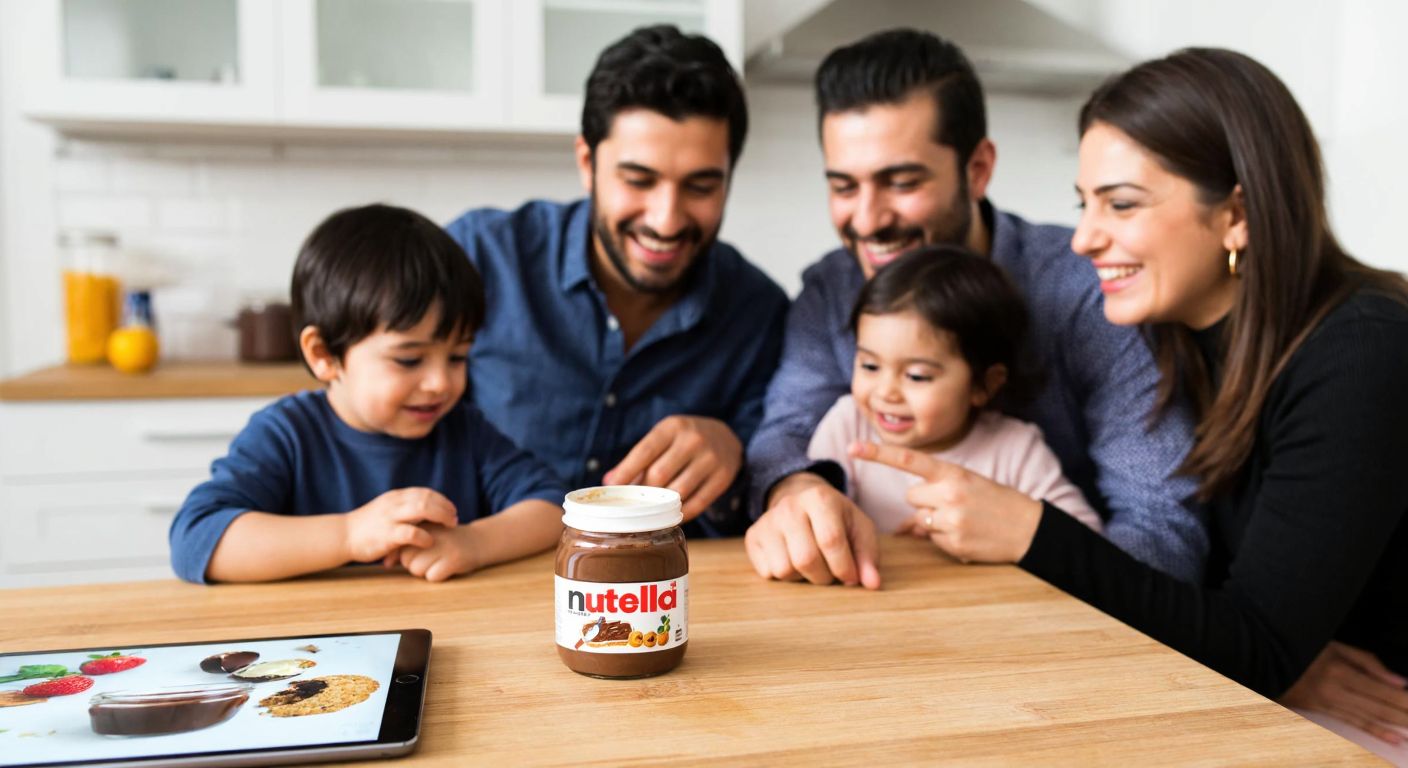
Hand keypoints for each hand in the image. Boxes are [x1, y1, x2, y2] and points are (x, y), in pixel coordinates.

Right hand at [343, 487, 457, 562]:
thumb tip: (427, 509)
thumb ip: (404, 507)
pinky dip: (425, 536)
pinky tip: (430, 541)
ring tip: (448, 526)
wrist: (343, 536)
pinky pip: (411, 533)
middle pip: (428, 498)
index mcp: (396, 497)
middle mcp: (394, 504)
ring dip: (440, 517)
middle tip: (454, 519)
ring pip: (422, 509)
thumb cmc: (368, 526)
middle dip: (445, 508)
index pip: (425, 492)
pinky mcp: (386, 535)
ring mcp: (390, 518)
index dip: (442, 500)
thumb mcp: (387, 510)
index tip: (451, 510)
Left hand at [397, 525, 479, 582]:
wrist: (479, 541)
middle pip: (406, 559)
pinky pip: (433, 576)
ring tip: (438, 562)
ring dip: (425, 571)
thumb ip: (405, 546)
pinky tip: (447, 567)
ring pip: (417, 569)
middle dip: (414, 564)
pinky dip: (438, 576)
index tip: (416, 555)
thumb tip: (385, 564)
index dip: (404, 555)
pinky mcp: (454, 559)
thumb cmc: (447, 541)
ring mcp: (443, 546)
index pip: (400, 545)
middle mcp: (432, 534)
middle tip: (430, 558)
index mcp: (423, 524)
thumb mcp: (427, 536)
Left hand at [604, 415, 741, 520]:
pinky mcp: (723, 477)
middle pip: (659, 474)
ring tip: (652, 511)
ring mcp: (711, 458)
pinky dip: (682, 514)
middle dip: (644, 492)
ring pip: (678, 491)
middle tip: (635, 503)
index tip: (612, 487)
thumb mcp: (663, 438)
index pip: (644, 451)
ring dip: (662, 505)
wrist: (726, 436)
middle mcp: (693, 440)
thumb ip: (638, 457)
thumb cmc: (684, 440)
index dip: (626, 471)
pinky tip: (672, 516)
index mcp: (673, 427)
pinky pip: (698, 503)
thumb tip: (609, 481)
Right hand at [745, 472, 880, 588]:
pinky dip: (783, 576)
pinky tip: (793, 560)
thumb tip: (872, 584)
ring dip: (802, 577)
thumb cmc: (836, 519)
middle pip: (805, 559)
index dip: (844, 567)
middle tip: (830, 573)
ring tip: (811, 563)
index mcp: (820, 498)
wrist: (800, 499)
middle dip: (823, 576)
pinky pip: (767, 572)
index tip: (851, 577)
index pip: (830, 541)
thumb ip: (868, 556)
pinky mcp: (752, 536)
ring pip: (784, 569)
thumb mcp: (858, 529)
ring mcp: (767, 521)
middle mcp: (789, 506)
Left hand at [850, 441, 1041, 563]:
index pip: (908, 459)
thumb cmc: (996, 502)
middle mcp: (948, 493)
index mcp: (952, 472)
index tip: (852, 447)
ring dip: (934, 522)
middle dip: (924, 502)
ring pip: (920, 520)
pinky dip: (945, 539)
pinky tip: (967, 534)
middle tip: (954, 504)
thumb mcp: (968, 485)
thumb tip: (904, 525)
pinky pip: (932, 540)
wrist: (1030, 528)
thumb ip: (936, 492)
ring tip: (964, 520)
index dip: (878, 453)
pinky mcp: (954, 542)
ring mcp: (951, 519)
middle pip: (911, 497)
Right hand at [1281, 641, 1407, 744]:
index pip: (1383, 690)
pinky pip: (1352, 724)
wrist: (1262, 660)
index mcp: (1340, 670)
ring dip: (1394, 727)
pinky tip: (1393, 738)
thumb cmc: (1301, 649)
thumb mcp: (1334, 647)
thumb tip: (1400, 682)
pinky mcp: (1319, 712)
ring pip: (1368, 718)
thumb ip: (1368, 663)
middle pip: (1379, 707)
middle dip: (1404, 715)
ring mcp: (1326, 704)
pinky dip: (1375, 732)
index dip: (1405, 700)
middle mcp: (1335, 690)